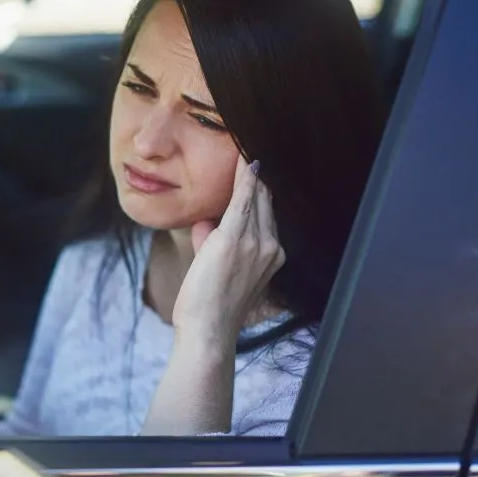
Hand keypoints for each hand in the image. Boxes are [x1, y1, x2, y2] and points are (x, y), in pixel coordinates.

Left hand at [172, 156, 284, 346]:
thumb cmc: (209, 309)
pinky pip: (243, 199)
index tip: (257, 167)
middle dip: (257, 177)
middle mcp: (270, 247)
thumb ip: (213, 244)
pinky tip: (245, 158)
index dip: (262, 189)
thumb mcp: (217, 272)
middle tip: (249, 147)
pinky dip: (244, 177)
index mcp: (272, 256)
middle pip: (266, 201)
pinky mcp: (233, 240)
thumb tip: (205, 224)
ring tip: (245, 145)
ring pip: (256, 197)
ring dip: (250, 172)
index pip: (268, 213)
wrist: (208, 332)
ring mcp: (255, 243)